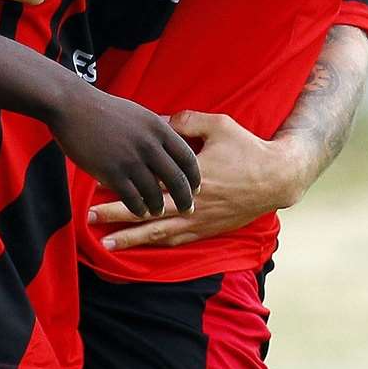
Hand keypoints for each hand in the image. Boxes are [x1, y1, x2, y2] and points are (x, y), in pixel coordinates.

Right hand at [48, 82, 199, 218]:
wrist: (72, 106)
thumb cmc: (104, 109)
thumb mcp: (139, 113)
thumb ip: (156, 131)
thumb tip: (169, 145)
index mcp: (158, 128)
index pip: (187, 158)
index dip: (194, 177)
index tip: (196, 188)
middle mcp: (149, 145)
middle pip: (176, 180)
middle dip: (185, 199)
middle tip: (188, 209)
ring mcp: (130, 160)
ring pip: (154, 193)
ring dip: (158, 206)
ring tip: (158, 210)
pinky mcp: (111, 172)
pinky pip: (132, 198)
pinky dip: (138, 208)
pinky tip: (139, 211)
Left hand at [85, 110, 309, 250]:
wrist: (277, 177)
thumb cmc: (247, 148)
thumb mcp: (218, 125)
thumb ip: (186, 122)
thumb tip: (158, 121)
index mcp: (192, 178)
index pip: (150, 187)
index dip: (124, 189)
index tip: (98, 185)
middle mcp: (194, 205)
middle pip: (148, 215)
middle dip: (117, 218)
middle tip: (90, 220)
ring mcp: (201, 221)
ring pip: (160, 235)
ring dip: (132, 240)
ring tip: (106, 245)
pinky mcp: (209, 229)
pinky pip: (178, 240)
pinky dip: (157, 245)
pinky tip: (140, 247)